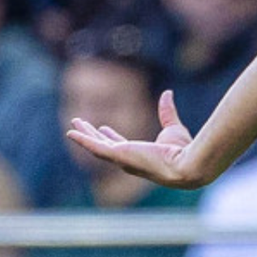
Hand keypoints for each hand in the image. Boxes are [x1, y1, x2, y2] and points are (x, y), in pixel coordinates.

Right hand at [66, 90, 210, 188]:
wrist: (186, 163)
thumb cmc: (183, 150)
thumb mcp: (173, 127)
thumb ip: (167, 112)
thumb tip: (167, 93)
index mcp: (140, 155)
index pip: (122, 145)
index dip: (111, 137)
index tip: (104, 128)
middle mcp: (128, 160)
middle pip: (104, 146)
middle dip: (92, 136)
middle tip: (80, 126)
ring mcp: (121, 159)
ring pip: (96, 147)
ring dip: (84, 136)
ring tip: (72, 127)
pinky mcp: (117, 155)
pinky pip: (94, 146)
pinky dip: (82, 140)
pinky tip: (71, 133)